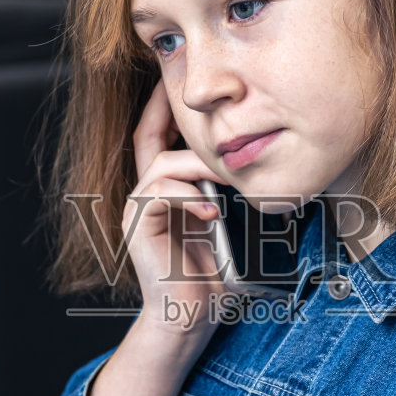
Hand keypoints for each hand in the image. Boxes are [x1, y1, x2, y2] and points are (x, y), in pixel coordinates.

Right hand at [125, 80, 224, 340]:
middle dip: (166, 110)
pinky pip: (158, 194)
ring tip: (226, 177)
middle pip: (147, 138)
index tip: (179, 81)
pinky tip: (210, 210)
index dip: (165, 107)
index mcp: (165, 191)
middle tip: (189, 94)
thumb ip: (225, 193)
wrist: (191, 314)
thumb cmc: (212, 276)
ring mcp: (138, 210)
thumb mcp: (224, 224)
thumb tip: (257, 163)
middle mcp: (145, 195)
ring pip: (160, 166)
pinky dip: (187, 197)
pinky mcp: (139, 227)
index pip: (159, 136)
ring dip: (196, 166)